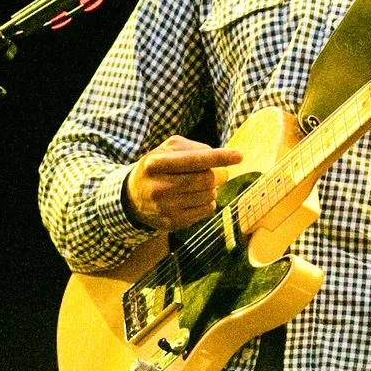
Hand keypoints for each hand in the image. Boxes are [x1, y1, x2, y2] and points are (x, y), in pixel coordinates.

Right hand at [126, 135, 242, 233]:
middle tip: (220, 173)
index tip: (239, 156)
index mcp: (156, 163)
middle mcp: (160, 187)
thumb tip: (218, 156)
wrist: (132, 198)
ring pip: (209, 196)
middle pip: (206, 180)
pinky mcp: (173, 222)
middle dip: (219, 175)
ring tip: (201, 185)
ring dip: (212, 189)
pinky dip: (208, 202)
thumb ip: (191, 148)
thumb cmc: (156, 168)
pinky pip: (206, 211)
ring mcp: (166, 208)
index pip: (194, 160)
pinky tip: (196, 198)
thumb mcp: (165, 150)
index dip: (219, 157)